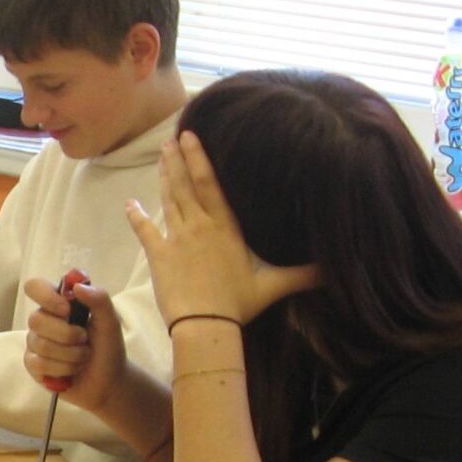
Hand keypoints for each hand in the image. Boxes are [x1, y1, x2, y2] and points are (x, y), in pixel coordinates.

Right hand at [22, 275, 125, 409]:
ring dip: (70, 355)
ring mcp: (35, 343)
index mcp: (59, 303)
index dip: (47, 297)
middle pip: (36, 320)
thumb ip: (99, 299)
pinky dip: (61, 369)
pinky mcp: (33, 365)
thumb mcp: (111, 322)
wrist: (108, 382)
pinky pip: (38, 364)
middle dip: (67, 335)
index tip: (67, 310)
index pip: (35, 287)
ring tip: (82, 358)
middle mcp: (43, 320)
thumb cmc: (108, 348)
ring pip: (41, 344)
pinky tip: (71, 371)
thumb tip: (77, 286)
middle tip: (84, 340)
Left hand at [125, 132, 319, 325]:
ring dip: (164, 177)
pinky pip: (144, 231)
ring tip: (161, 156)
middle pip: (186, 185)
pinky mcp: (158, 256)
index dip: (199, 158)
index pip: (210, 184)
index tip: (191, 137)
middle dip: (178, 159)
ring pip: (168, 200)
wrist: (205, 324)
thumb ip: (301, 274)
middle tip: (170, 138)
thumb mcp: (274, 286)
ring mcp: (176, 239)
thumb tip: (331, 271)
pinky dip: (136, 216)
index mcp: (226, 227)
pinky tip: (130, 203)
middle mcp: (200, 226)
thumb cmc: (239, 304)